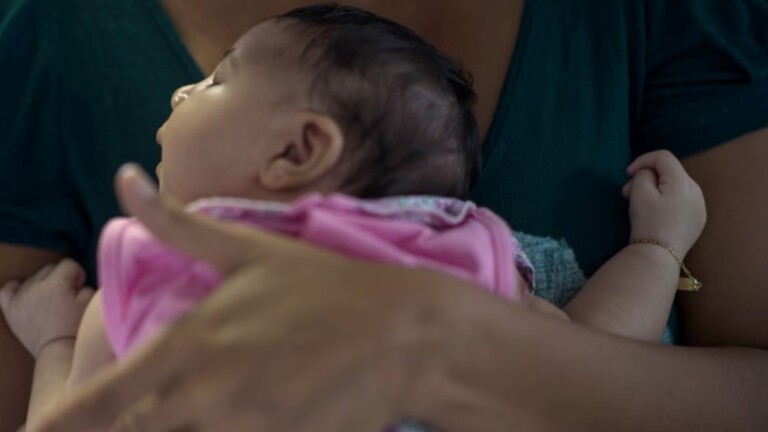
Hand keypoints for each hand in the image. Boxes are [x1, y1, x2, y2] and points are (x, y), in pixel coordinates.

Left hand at [0, 259, 93, 357]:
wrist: (58, 351)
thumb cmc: (77, 328)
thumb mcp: (90, 303)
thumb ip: (85, 285)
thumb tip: (77, 282)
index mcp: (56, 284)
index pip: (69, 264)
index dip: (78, 275)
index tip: (79, 289)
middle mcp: (35, 287)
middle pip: (50, 268)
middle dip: (61, 278)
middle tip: (67, 297)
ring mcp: (20, 298)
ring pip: (33, 277)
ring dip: (43, 284)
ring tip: (50, 301)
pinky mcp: (11, 309)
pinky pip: (7, 289)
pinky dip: (16, 288)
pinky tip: (26, 294)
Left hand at [31, 164, 460, 431]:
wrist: (401, 333)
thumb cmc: (324, 287)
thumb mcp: (248, 250)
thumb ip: (176, 225)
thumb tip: (124, 177)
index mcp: (185, 345)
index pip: (94, 407)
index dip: (70, 421)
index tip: (62, 424)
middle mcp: (201, 395)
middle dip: (135, 422)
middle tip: (160, 402)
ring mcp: (241, 429)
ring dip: (179, 428)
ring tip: (204, 405)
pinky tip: (248, 416)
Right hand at [622, 150, 705, 255]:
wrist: (659, 257)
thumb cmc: (648, 223)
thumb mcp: (639, 193)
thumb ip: (643, 174)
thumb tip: (649, 173)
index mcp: (683, 182)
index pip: (663, 157)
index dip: (643, 160)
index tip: (627, 173)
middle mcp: (696, 191)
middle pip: (669, 172)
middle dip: (646, 177)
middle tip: (627, 193)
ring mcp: (700, 206)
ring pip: (675, 187)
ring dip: (656, 189)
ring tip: (640, 205)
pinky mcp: (698, 220)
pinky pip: (681, 201)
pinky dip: (666, 201)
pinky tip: (656, 215)